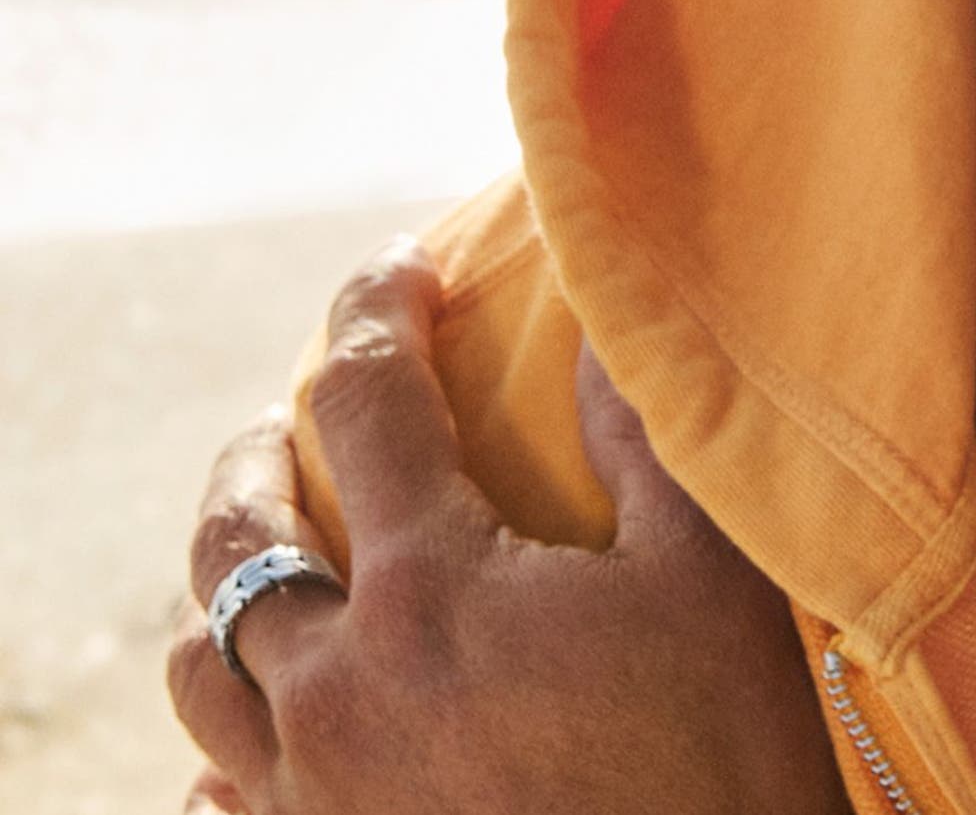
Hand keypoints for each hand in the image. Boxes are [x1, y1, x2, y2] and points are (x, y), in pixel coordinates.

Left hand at [166, 240, 850, 814]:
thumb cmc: (721, 758)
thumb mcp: (708, 580)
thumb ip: (644, 443)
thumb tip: (599, 328)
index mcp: (433, 589)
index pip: (372, 401)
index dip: (381, 309)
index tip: (402, 265)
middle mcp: (337, 687)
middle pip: (236, 534)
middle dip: (260, 450)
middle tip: (296, 417)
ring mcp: (311, 791)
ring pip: (203, 666)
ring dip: (227, 592)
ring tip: (277, 561)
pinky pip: (218, 797)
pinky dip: (231, 746)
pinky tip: (275, 731)